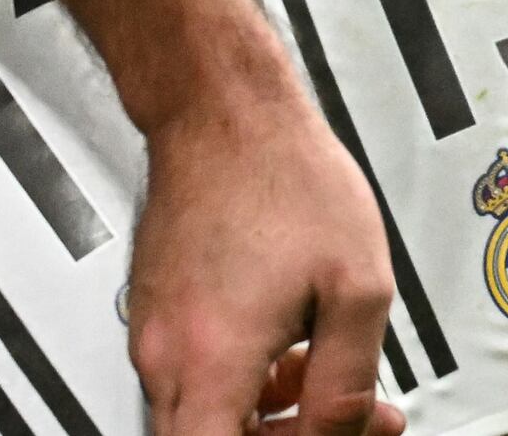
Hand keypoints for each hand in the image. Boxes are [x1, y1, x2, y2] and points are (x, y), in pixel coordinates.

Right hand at [127, 74, 399, 435]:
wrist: (220, 105)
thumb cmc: (280, 171)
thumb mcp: (356, 285)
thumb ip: (350, 380)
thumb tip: (345, 432)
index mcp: (212, 360)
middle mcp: (165, 355)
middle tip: (342, 419)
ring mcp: (152, 332)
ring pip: (201, 417)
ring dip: (264, 416)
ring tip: (319, 370)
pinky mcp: (152, 311)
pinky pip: (193, 376)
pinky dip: (241, 380)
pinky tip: (285, 345)